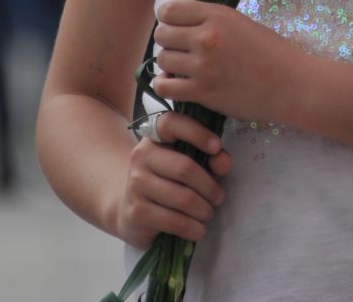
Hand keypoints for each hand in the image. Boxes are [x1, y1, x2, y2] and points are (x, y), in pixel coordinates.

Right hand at [112, 111, 234, 249]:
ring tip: (208, 213)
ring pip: (184, 198)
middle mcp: (140, 157)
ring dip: (205, 210)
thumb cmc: (167, 183)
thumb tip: (223, 160)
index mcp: (153, 138)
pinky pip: (176, 221)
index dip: (196, 132)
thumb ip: (211, 158)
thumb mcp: (190, 165)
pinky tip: (198, 229)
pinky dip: (195, 228)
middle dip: (210, 187)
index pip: (170, 123)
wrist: (129, 211)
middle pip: (185, 168)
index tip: (217, 147)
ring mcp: (135, 185)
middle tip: (218, 198)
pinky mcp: (137, 213)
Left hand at [151, 0, 307, 123]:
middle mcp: (206, 37)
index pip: (169, 10)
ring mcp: (202, 65)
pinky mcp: (202, 92)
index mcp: (216, 15)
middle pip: (161, 34)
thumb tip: (180, 23)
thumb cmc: (271, 51)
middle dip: (168, 42)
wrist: (292, 84)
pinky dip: (165, 85)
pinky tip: (177, 84)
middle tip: (181, 50)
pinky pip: (164, 86)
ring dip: (169, 64)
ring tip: (184, 69)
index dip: (168, 19)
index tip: (175, 28)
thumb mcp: (240, 23)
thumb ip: (211, 20)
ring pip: (162, 59)